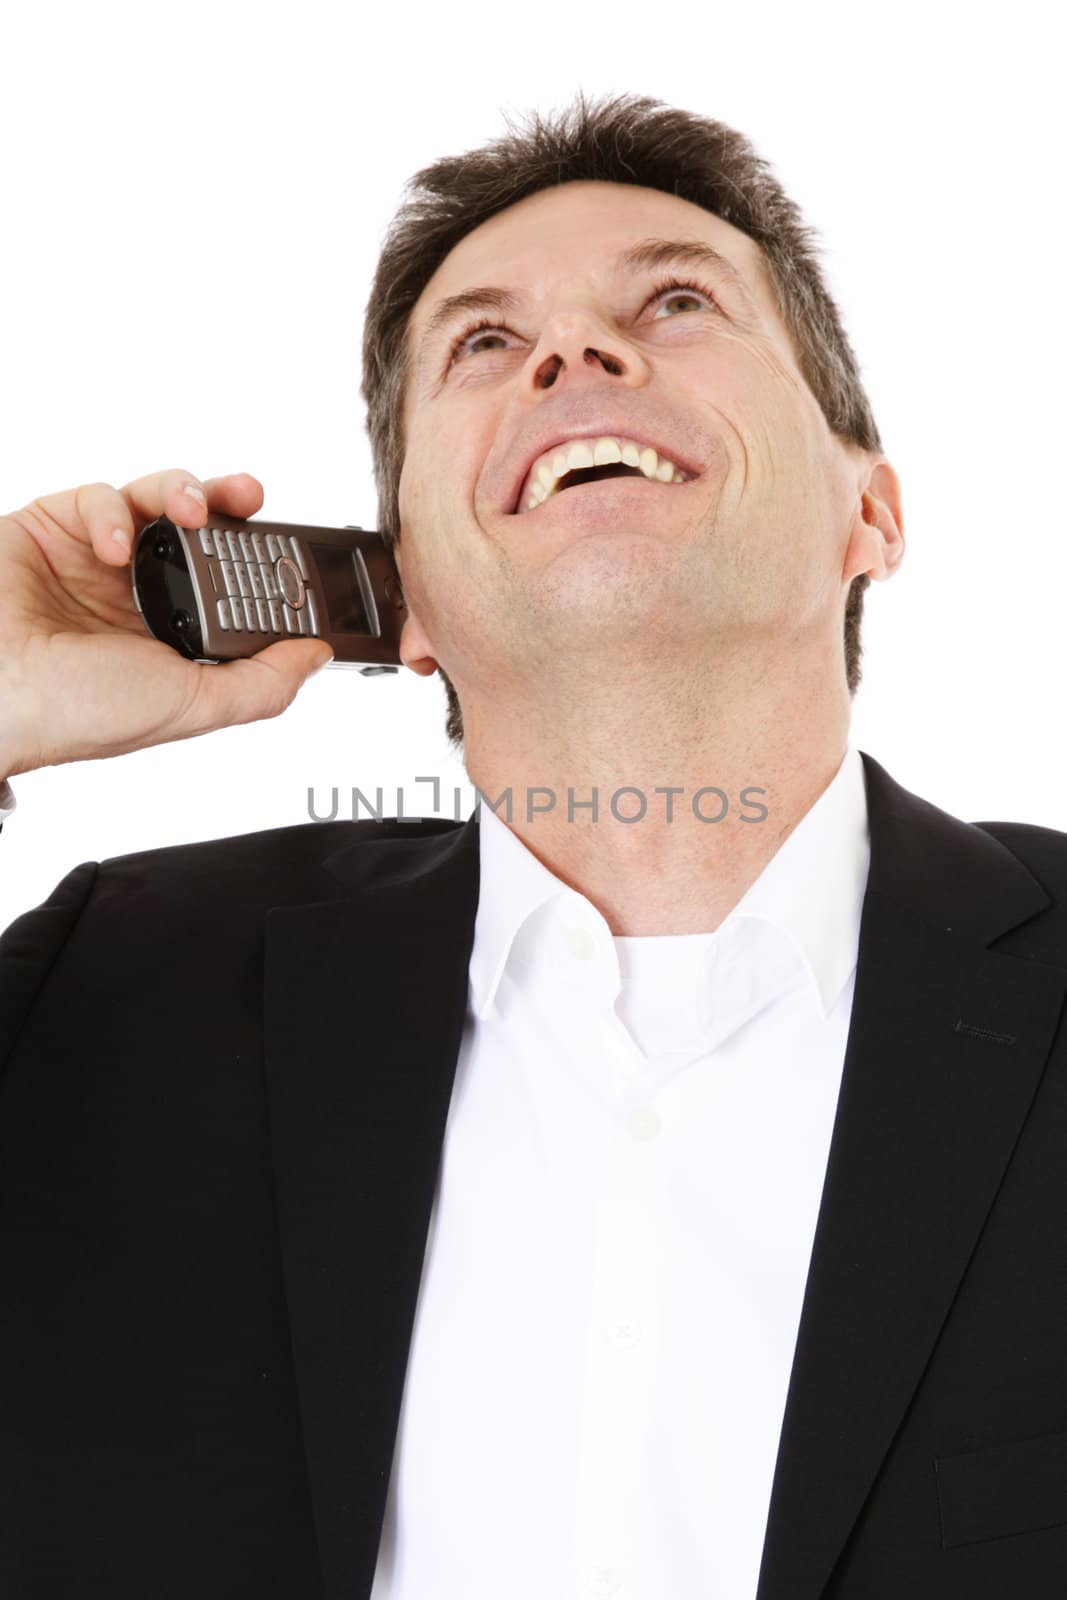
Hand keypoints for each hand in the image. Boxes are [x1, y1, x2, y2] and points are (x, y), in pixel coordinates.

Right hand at [0, 468, 332, 778]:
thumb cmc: (78, 712)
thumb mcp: (194, 706)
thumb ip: (263, 684)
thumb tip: (317, 655)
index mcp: (172, 637)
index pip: (232, 583)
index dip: (261, 562)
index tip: (289, 550)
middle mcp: (137, 596)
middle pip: (200, 532)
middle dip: (230, 508)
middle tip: (252, 498)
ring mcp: (94, 560)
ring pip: (154, 501)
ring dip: (182, 493)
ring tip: (191, 510)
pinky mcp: (52, 528)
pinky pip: (97, 496)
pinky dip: (112, 511)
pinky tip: (111, 545)